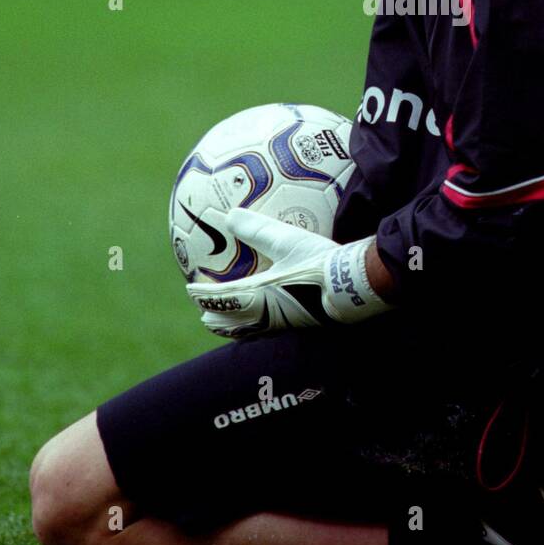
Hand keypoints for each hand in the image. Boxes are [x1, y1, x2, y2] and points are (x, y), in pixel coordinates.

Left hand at [185, 209, 392, 338]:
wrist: (352, 288)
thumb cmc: (318, 264)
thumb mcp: (287, 241)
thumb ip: (257, 229)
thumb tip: (230, 214)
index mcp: (257, 296)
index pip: (221, 297)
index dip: (203, 294)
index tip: (191, 289)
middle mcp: (266, 315)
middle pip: (231, 322)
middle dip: (216, 317)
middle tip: (205, 312)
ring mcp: (283, 323)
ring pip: (250, 330)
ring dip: (235, 325)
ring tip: (230, 320)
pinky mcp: (301, 324)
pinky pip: (271, 327)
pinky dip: (259, 323)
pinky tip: (272, 312)